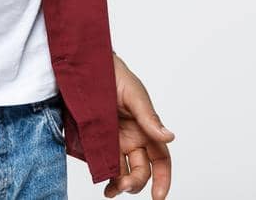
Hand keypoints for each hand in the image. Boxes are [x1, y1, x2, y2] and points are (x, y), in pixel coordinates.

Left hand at [103, 53, 173, 198]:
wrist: (86, 69)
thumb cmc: (115, 76)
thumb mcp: (134, 95)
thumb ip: (149, 117)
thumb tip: (169, 136)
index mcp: (146, 129)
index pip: (160, 159)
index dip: (163, 178)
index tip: (159, 196)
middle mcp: (132, 140)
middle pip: (141, 171)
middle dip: (136, 182)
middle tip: (125, 185)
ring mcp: (114, 144)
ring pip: (123, 173)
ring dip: (121, 185)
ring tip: (113, 190)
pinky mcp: (97, 145)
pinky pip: (105, 167)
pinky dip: (107, 180)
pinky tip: (106, 187)